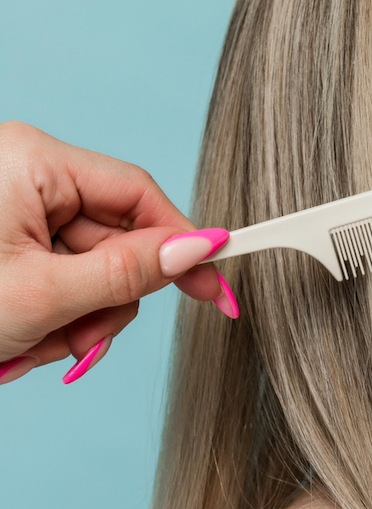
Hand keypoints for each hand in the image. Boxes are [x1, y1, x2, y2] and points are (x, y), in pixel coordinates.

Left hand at [0, 120, 238, 385]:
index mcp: (34, 162)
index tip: (214, 286)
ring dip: (73, 320)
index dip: (182, 243)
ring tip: (26, 345)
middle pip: (115, 241)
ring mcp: (12, 209)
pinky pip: (59, 278)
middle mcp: (26, 176)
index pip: (139, 195)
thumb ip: (128, 271)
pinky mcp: (4, 238)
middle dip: (102, 303)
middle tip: (75, 343)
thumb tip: (200, 247)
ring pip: (88, 270)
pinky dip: (48, 318)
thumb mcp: (41, 294)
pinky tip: (14, 339)